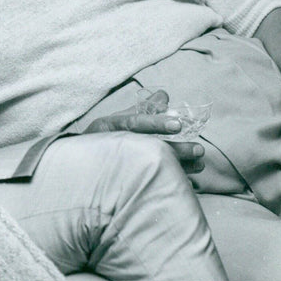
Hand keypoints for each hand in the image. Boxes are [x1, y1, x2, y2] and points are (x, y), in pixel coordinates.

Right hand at [83, 89, 205, 173]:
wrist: (82, 166)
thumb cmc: (105, 138)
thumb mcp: (120, 119)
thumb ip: (143, 109)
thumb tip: (164, 96)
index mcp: (108, 126)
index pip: (133, 123)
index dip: (155, 123)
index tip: (178, 124)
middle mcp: (110, 144)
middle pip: (145, 147)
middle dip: (174, 149)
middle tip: (198, 150)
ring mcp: (114, 166)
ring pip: (149, 167)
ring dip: (178, 167)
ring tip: (199, 165)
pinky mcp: (121, 183)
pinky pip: (148, 185)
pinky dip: (167, 184)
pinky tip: (186, 184)